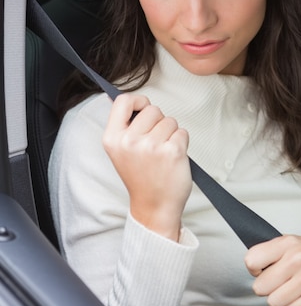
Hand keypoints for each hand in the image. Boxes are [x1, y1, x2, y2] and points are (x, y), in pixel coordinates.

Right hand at [103, 93, 191, 240]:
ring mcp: (151, 146)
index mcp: (112, 138)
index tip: (143, 109)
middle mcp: (130, 141)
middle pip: (152, 109)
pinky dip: (182, 143)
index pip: (123, 101)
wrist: (154, 206)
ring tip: (163, 153)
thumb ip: (124, 126)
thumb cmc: (141, 178)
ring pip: (170, 120)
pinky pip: (182, 132)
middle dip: (158, 122)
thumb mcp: (121, 151)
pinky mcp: (172, 151)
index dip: (137, 101)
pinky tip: (173, 158)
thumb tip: (125, 99)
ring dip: (171, 133)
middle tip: (155, 144)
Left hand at [245, 235, 300, 305]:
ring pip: (273, 301)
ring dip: (282, 300)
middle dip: (269, 289)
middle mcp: (298, 258)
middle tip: (283, 282)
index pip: (251, 260)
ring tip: (295, 290)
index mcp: (288, 242)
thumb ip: (270, 253)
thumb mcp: (293, 246)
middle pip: (260, 286)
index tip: (265, 270)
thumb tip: (251, 268)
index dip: (255, 270)